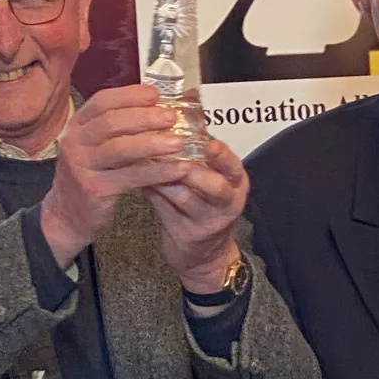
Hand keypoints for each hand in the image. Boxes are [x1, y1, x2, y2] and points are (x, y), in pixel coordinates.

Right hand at [40, 85, 190, 265]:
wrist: (67, 215)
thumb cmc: (91, 176)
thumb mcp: (95, 147)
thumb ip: (117, 129)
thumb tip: (157, 108)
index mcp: (77, 126)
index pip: (101, 101)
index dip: (130, 95)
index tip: (155, 94)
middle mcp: (75, 143)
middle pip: (111, 122)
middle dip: (145, 117)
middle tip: (172, 117)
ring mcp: (82, 166)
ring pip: (120, 149)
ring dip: (153, 143)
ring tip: (179, 142)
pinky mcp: (95, 189)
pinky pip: (132, 176)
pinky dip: (158, 171)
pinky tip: (178, 169)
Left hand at [144, 138, 249, 292]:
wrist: (202, 254)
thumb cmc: (201, 206)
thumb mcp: (206, 180)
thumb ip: (193, 154)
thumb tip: (169, 123)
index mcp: (235, 181)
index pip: (232, 164)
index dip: (221, 154)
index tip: (209, 143)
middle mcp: (228, 201)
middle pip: (216, 184)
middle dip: (193, 168)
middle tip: (173, 153)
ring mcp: (210, 220)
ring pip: (187, 197)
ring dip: (166, 178)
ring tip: (148, 162)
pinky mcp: (190, 234)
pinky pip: (168, 209)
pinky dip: (155, 193)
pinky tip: (142, 181)